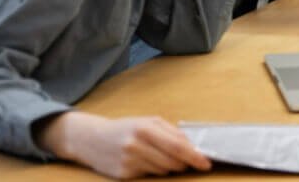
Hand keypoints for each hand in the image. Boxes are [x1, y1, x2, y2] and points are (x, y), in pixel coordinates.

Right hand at [36, 111, 210, 178]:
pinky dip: (154, 170)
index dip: (195, 157)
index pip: (177, 146)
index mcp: (145, 128)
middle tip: (186, 160)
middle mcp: (136, 145)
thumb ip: (172, 132)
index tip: (206, 164)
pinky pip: (149, 176)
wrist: (91, 139)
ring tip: (158, 156)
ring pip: (163, 171)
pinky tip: (144, 161)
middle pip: (172, 161)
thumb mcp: (149, 122)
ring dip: (169, 167)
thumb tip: (193, 147)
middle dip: (184, 163)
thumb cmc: (126, 128)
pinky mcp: (123, 175)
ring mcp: (128, 161)